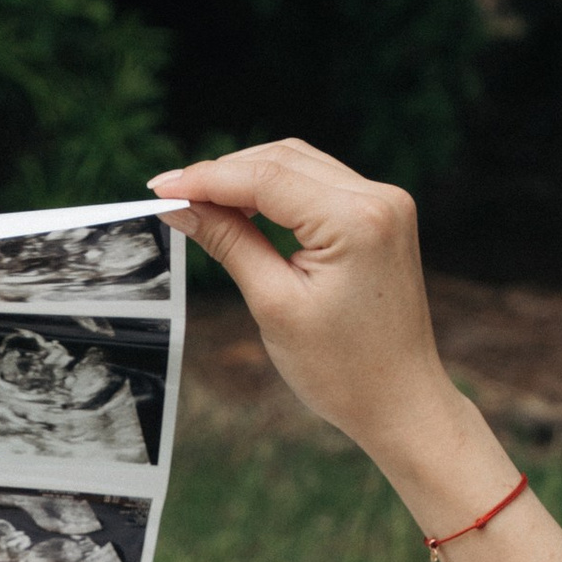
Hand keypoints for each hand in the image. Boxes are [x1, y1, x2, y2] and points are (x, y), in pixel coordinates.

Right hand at [149, 140, 480, 482]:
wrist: (401, 402)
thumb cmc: (343, 369)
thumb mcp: (274, 304)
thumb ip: (229, 243)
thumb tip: (182, 207)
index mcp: (356, 220)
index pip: (265, 178)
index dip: (206, 178)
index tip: (160, 188)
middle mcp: (379, 199)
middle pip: (283, 160)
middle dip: (223, 173)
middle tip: (173, 195)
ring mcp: (386, 204)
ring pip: (300, 166)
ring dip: (248, 178)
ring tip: (200, 203)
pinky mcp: (382, 217)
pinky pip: (319, 186)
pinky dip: (278, 192)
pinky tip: (242, 208)